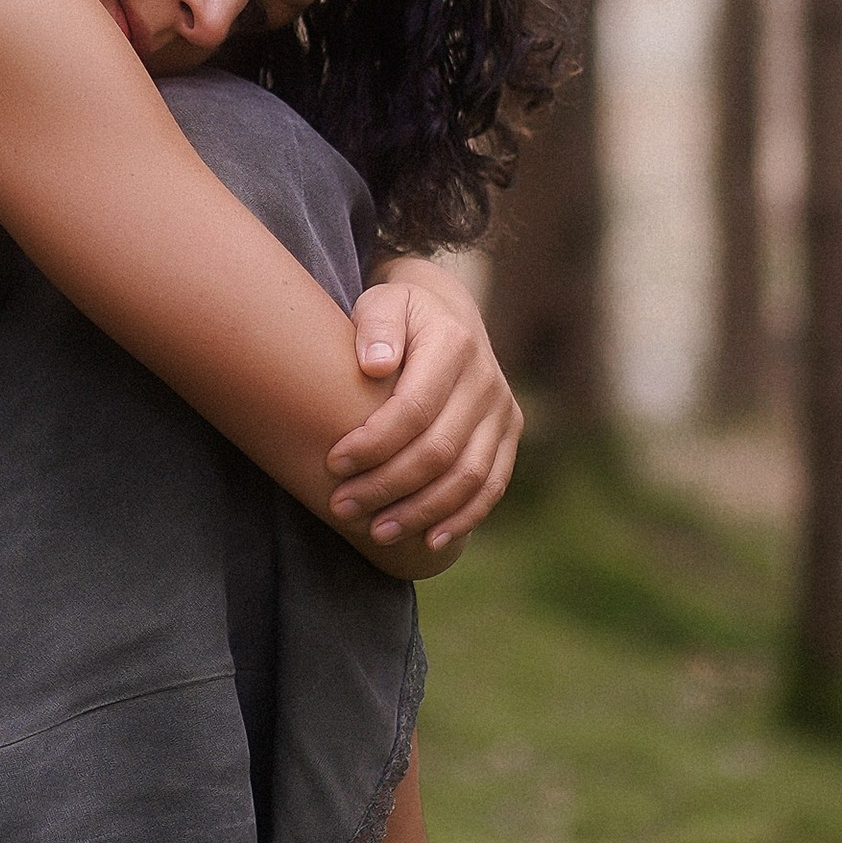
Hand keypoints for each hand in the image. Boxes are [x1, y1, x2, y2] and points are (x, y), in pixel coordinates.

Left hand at [327, 259, 520, 557]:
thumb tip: (375, 365)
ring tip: (376, 532)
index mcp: (453, 344)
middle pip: (439, 450)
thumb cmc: (398, 315)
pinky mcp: (509, 434)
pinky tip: (430, 540)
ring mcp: (502, 410)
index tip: (332, 463)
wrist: (447, 312)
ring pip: (468, 476)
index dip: (374, 442)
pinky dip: (464, 518)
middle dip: (387, 485)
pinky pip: (492, 485)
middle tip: (341, 506)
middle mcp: (486, 380)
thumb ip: (376, 326)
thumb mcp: (382, 302)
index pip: (414, 407)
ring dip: (421, 511)